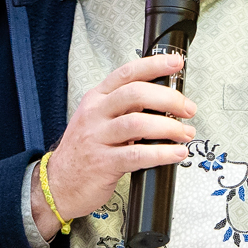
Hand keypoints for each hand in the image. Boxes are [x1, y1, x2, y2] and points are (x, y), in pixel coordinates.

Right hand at [32, 50, 194, 241]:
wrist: (58, 183)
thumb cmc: (85, 151)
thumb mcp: (98, 120)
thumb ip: (125, 109)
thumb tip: (164, 101)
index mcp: (96, 99)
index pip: (126, 74)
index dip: (153, 65)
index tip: (175, 63)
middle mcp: (95, 115)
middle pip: (135, 94)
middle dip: (168, 99)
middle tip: (188, 109)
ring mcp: (97, 139)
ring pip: (137, 124)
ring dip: (169, 127)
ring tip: (185, 133)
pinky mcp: (103, 164)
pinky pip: (137, 155)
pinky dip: (162, 153)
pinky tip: (176, 153)